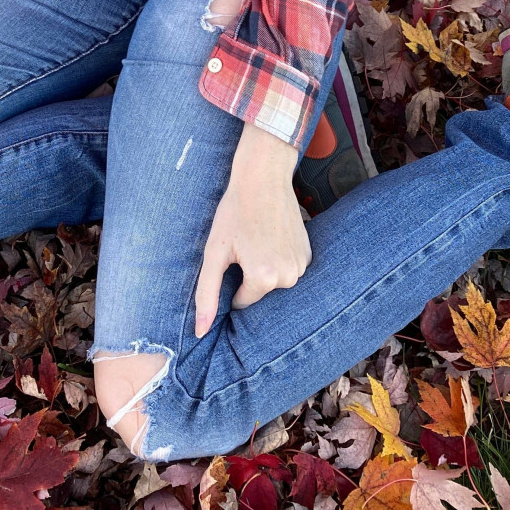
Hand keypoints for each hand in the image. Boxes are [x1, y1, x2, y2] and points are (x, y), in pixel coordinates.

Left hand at [194, 121, 310, 337]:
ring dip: (265, 267)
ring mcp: (302, 265)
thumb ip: (207, 294)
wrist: (263, 177)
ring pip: (275, 281)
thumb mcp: (215, 252)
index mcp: (264, 278)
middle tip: (245, 244)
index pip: (242, 301)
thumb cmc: (234, 212)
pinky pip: (288, 268)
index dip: (232, 279)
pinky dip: (279, 258)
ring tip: (258, 238)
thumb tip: (200, 333)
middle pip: (260, 291)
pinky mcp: (308, 253)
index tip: (232, 255)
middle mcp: (288, 277)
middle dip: (250, 274)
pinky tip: (271, 236)